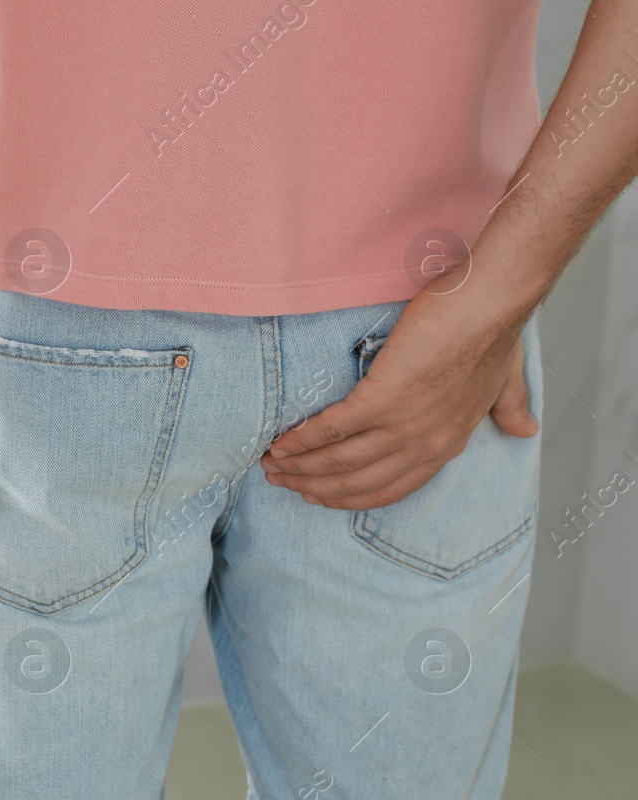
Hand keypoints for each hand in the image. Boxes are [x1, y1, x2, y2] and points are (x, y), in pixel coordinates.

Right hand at [260, 289, 537, 510]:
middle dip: (314, 486)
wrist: (488, 303)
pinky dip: (302, 440)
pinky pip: (333, 429)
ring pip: (341, 460)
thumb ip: (509, 406)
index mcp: (447, 444)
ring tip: (272, 464)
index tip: (319, 495)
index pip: (391, 488)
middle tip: (282, 482)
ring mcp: (403, 424)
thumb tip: (525, 430)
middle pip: (358, 481)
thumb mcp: (506, 379)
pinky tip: (281, 442)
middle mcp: (424, 443)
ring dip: (300, 466)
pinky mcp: (383, 398)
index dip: (350, 496)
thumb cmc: (495, 332)